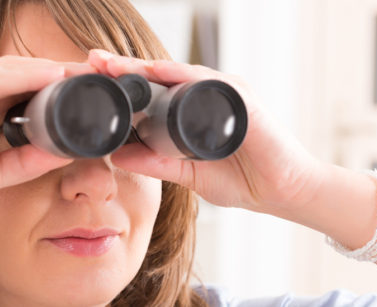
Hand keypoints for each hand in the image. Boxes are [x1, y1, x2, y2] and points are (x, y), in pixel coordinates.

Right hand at [0, 56, 95, 230]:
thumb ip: (19, 162)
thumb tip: (58, 153)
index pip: (12, 88)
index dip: (46, 88)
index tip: (80, 93)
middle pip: (13, 73)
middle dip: (52, 74)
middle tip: (89, 76)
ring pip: (4, 70)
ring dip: (45, 70)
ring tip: (80, 73)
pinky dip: (23, 76)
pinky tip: (52, 77)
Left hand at [88, 49, 323, 212]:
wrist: (284, 192)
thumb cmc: (243, 179)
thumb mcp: (187, 173)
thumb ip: (156, 164)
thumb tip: (117, 156)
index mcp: (193, 111)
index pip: (152, 92)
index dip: (123, 85)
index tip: (92, 80)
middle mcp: (206, 96)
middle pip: (159, 77)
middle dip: (124, 69)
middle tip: (92, 61)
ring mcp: (223, 93)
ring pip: (176, 73)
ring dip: (143, 67)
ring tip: (112, 65)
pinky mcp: (239, 98)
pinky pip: (205, 81)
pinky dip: (179, 74)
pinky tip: (154, 71)